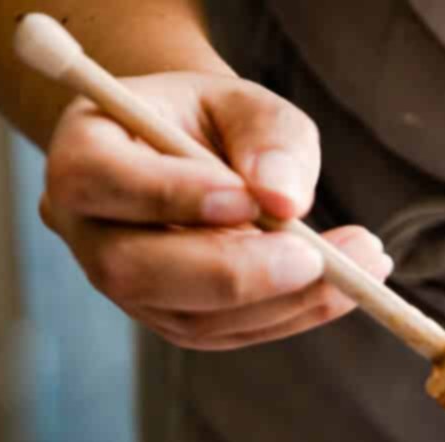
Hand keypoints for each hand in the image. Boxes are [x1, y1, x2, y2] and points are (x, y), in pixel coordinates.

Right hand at [41, 71, 390, 349]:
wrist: (197, 158)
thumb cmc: (211, 122)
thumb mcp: (240, 103)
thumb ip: (266, 135)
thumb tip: (286, 197)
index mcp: (80, 159)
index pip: (106, 183)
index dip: (173, 195)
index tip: (248, 199)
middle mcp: (90, 236)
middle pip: (139, 271)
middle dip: (234, 271)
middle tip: (315, 258)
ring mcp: (130, 292)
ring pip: (193, 316)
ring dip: (285, 300)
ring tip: (363, 265)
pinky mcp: (176, 323)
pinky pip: (232, 334)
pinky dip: (296, 313)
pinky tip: (348, 286)